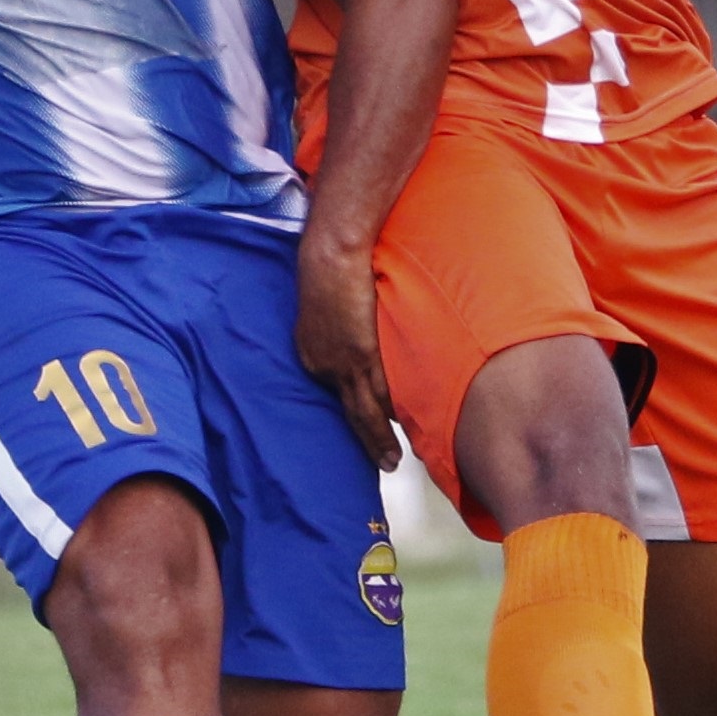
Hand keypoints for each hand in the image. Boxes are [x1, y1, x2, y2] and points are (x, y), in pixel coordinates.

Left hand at [294, 232, 402, 470]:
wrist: (332, 252)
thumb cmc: (331, 269)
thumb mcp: (326, 308)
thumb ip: (338, 329)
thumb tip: (356, 339)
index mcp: (311, 355)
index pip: (337, 394)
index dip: (356, 413)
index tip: (368, 431)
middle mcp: (322, 366)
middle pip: (349, 413)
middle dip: (367, 441)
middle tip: (384, 463)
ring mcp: (342, 364)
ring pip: (365, 412)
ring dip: (381, 438)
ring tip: (393, 461)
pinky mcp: (361, 356)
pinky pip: (381, 393)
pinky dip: (393, 414)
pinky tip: (405, 429)